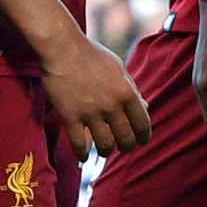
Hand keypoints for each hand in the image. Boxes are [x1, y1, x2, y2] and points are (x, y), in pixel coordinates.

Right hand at [42, 29, 153, 159]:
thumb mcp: (119, 68)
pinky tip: (83, 157)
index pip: (142, 124)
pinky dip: (82, 154)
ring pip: (105, 145)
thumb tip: (144, 107)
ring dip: (107, 151)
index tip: (142, 141)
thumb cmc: (92, 55)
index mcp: (127, 93)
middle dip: (127, 146)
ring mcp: (90, 113)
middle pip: (126, 138)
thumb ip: (132, 88)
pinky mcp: (70, 116)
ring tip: (106, 150)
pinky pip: (79, 143)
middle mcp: (111, 106)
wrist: (62, 48)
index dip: (144, 136)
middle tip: (125, 147)